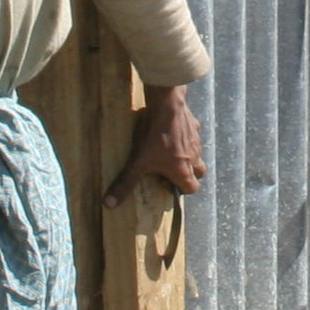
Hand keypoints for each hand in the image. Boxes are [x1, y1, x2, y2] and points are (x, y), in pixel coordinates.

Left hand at [106, 84, 205, 203]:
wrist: (166, 105)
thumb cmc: (153, 137)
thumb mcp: (137, 162)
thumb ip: (124, 184)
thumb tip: (109, 204)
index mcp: (183, 171)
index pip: (192, 188)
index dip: (181, 189)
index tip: (166, 183)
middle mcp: (194, 158)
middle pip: (199, 172)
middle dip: (189, 174)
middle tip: (171, 169)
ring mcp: (196, 141)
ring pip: (198, 154)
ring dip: (188, 156)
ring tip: (170, 151)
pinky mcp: (195, 125)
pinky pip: (194, 135)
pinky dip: (186, 137)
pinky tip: (173, 131)